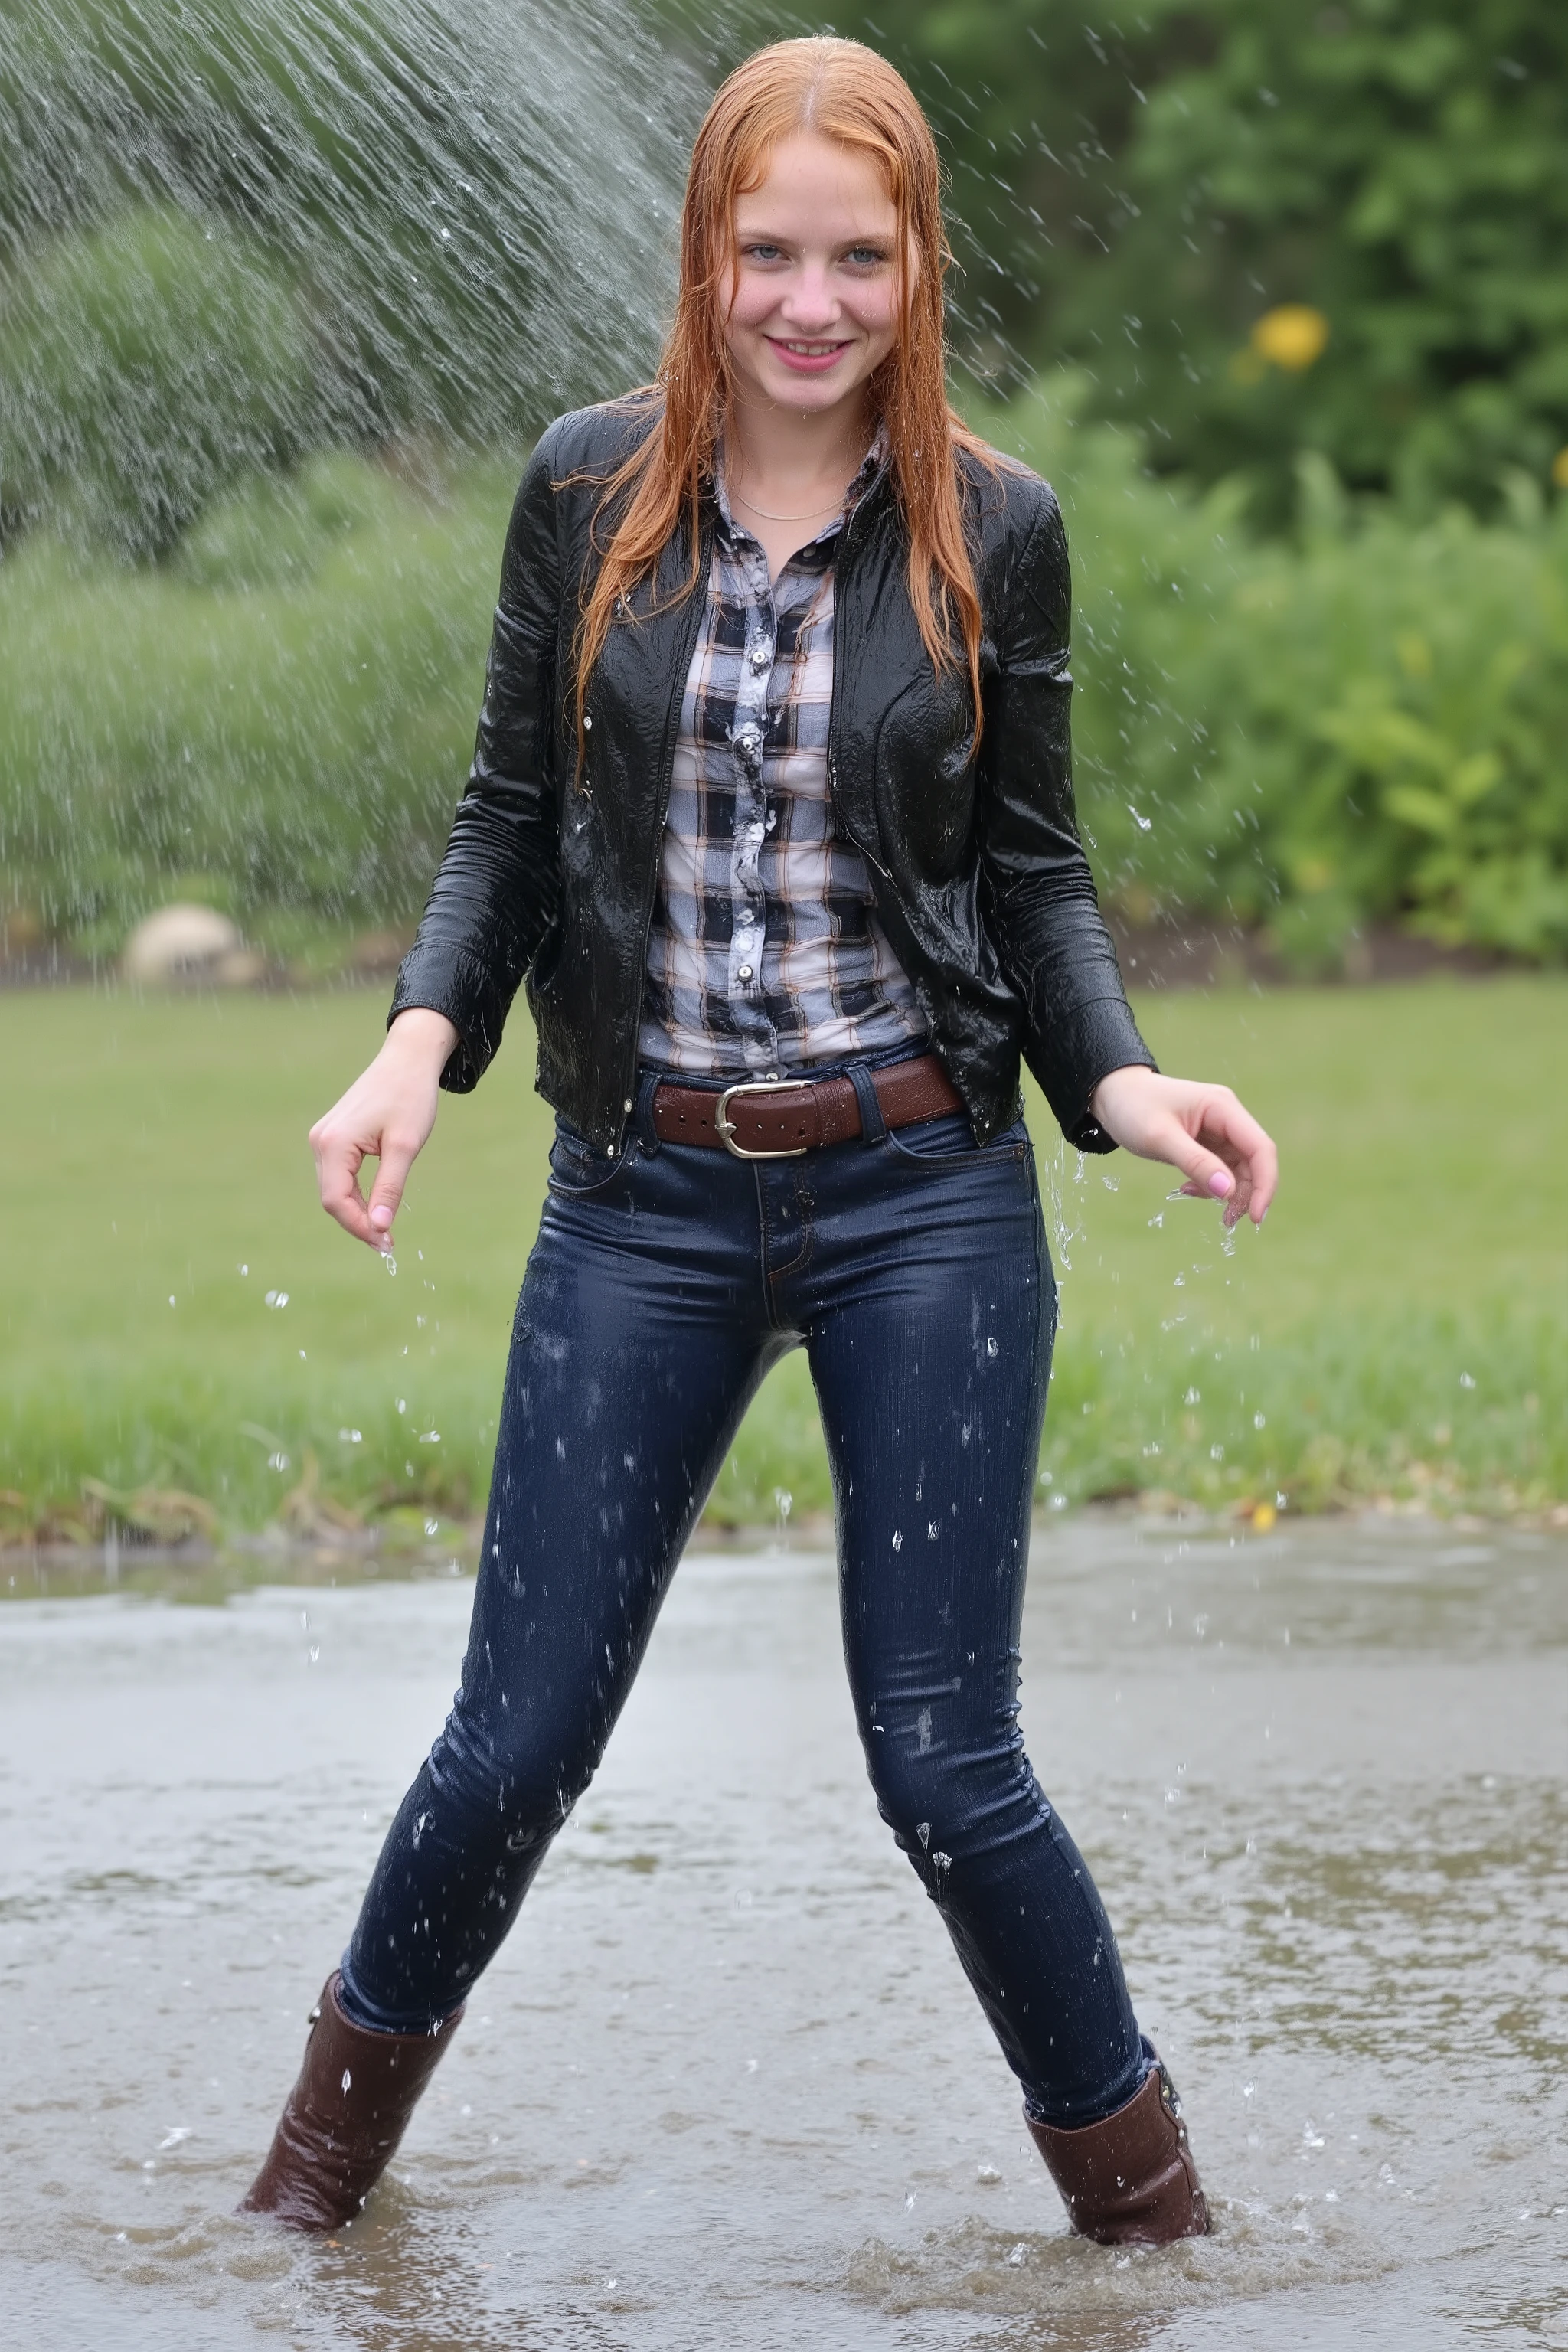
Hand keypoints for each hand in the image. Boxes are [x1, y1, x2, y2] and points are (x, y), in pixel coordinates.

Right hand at [307, 1009, 458, 1249]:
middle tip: (388, 1244)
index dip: (359, 1227)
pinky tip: (375, 1206)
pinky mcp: (333, 1136)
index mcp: (333, 1143)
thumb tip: (379, 1227)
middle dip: (358, 1223)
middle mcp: (320, 1141)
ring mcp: (324, 1138)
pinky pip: (338, 1175)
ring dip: (356, 1211)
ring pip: (334, 1189)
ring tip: (384, 1230)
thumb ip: (390, 1188)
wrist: (407, 1060)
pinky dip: (355, 1194)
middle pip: (331, 1198)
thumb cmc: (410, 1097)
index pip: (336, 1201)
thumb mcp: (405, 1147)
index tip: (386, 1243)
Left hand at [1089, 1065, 1277, 1228]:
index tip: (1255, 1216)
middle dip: (1247, 1193)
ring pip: (1240, 1169)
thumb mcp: (1160, 1138)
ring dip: (1228, 1193)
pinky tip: (1186, 1188)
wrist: (1112, 1095)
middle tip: (1227, 1221)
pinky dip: (1210, 1185)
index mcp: (1223, 1107)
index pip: (1260, 1148)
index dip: (1265, 1183)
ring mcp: (1219, 1130)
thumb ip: (1195, 1163)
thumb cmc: (1133, 1108)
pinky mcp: (1208, 1142)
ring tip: (1194, 1197)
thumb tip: (1228, 1191)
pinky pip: (1221, 1170)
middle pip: (1255, 1162)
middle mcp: (1227, 1117)